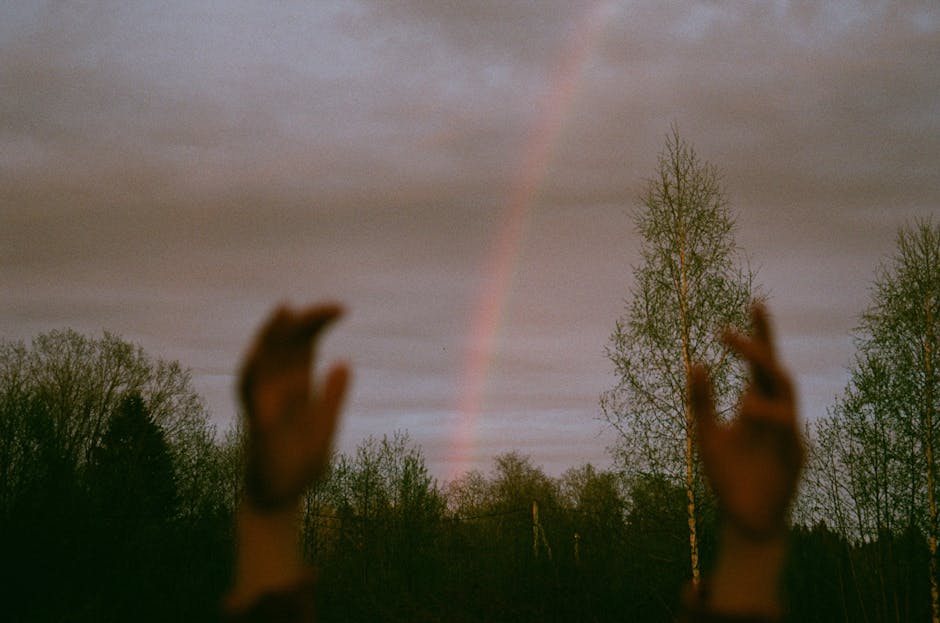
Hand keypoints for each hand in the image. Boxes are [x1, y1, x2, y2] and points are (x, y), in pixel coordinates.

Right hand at [238, 304, 349, 511]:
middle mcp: (278, 388)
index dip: (319, 323)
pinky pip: (249, 393)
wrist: (279, 499)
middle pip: (284, 344)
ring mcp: (264, 403)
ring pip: (263, 359)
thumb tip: (344, 362)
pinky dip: (252, 372)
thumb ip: (333, 398)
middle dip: (300, 322)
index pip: (306, 343)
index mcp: (298, 385)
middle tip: (326, 307)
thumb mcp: (324, 427)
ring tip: (285, 311)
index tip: (342, 308)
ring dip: (271, 335)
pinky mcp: (255, 423)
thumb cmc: (300, 464)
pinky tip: (259, 352)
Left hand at [689, 303, 803, 539]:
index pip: (763, 361)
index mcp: (757, 404)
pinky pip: (786, 425)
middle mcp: (776, 412)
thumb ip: (702, 402)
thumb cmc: (728, 476)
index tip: (755, 302)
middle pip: (777, 368)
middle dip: (760, 344)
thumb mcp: (707, 434)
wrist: (743, 519)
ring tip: (730, 377)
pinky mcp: (795, 454)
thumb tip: (695, 364)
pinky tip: (745, 410)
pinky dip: (765, 413)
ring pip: (786, 392)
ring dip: (761, 376)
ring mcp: (789, 431)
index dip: (761, 333)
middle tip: (733, 329)